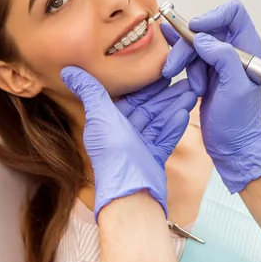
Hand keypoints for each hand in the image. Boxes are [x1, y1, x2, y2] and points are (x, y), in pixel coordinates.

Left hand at [61, 66, 196, 218]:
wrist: (130, 192)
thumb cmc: (113, 154)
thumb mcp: (99, 116)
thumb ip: (89, 91)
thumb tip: (68, 69)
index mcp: (111, 121)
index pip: (132, 98)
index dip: (147, 85)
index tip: (162, 70)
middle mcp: (125, 133)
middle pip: (150, 108)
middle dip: (167, 94)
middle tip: (186, 80)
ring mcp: (141, 146)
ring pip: (161, 120)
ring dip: (175, 106)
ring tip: (192, 92)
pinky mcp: (153, 158)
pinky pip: (166, 138)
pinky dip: (174, 126)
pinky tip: (184, 114)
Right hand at [162, 0, 260, 192]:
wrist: (231, 145)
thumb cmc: (238, 121)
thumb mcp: (234, 89)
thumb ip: (223, 58)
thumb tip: (202, 39)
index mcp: (249, 49)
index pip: (234, 14)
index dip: (212, 16)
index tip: (195, 31)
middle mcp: (235, 50)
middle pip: (205, 29)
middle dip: (187, 46)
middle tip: (174, 67)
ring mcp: (219, 60)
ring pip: (193, 44)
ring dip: (183, 61)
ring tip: (189, 85)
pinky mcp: (206, 71)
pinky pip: (189, 55)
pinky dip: (178, 59)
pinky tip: (165, 55)